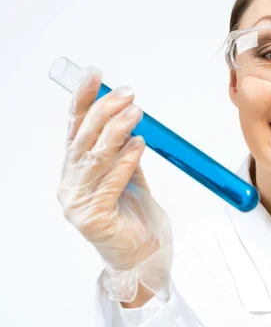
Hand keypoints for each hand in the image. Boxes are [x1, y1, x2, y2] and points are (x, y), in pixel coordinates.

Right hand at [56, 67, 172, 302]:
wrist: (143, 253)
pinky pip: (111, 181)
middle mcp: (70, 183)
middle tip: (127, 93)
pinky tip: (139, 144)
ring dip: (116, 130)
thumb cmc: (135, 213)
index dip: (82, 100)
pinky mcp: (92, 218)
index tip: (93, 75)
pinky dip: (126, 160)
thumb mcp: (128, 172)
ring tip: (136, 112)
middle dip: (105, 110)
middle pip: (83, 138)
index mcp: (75, 169)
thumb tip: (129, 115)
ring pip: (95, 157)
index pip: (75, 128)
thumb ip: (123, 148)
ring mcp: (76, 202)